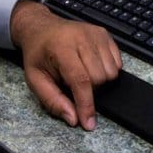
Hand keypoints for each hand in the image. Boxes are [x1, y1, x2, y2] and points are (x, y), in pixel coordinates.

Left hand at [9, 0, 121, 129]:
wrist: (41, 29)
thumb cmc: (38, 54)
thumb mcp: (35, 79)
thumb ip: (52, 100)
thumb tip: (73, 119)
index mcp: (61, 48)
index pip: (80, 80)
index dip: (86, 105)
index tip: (88, 123)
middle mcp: (81, 37)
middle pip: (99, 78)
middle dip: (89, 90)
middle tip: (73, 84)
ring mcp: (95, 34)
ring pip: (111, 72)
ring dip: (100, 81)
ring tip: (82, 74)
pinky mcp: (104, 34)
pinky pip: (118, 62)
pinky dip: (108, 70)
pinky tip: (91, 66)